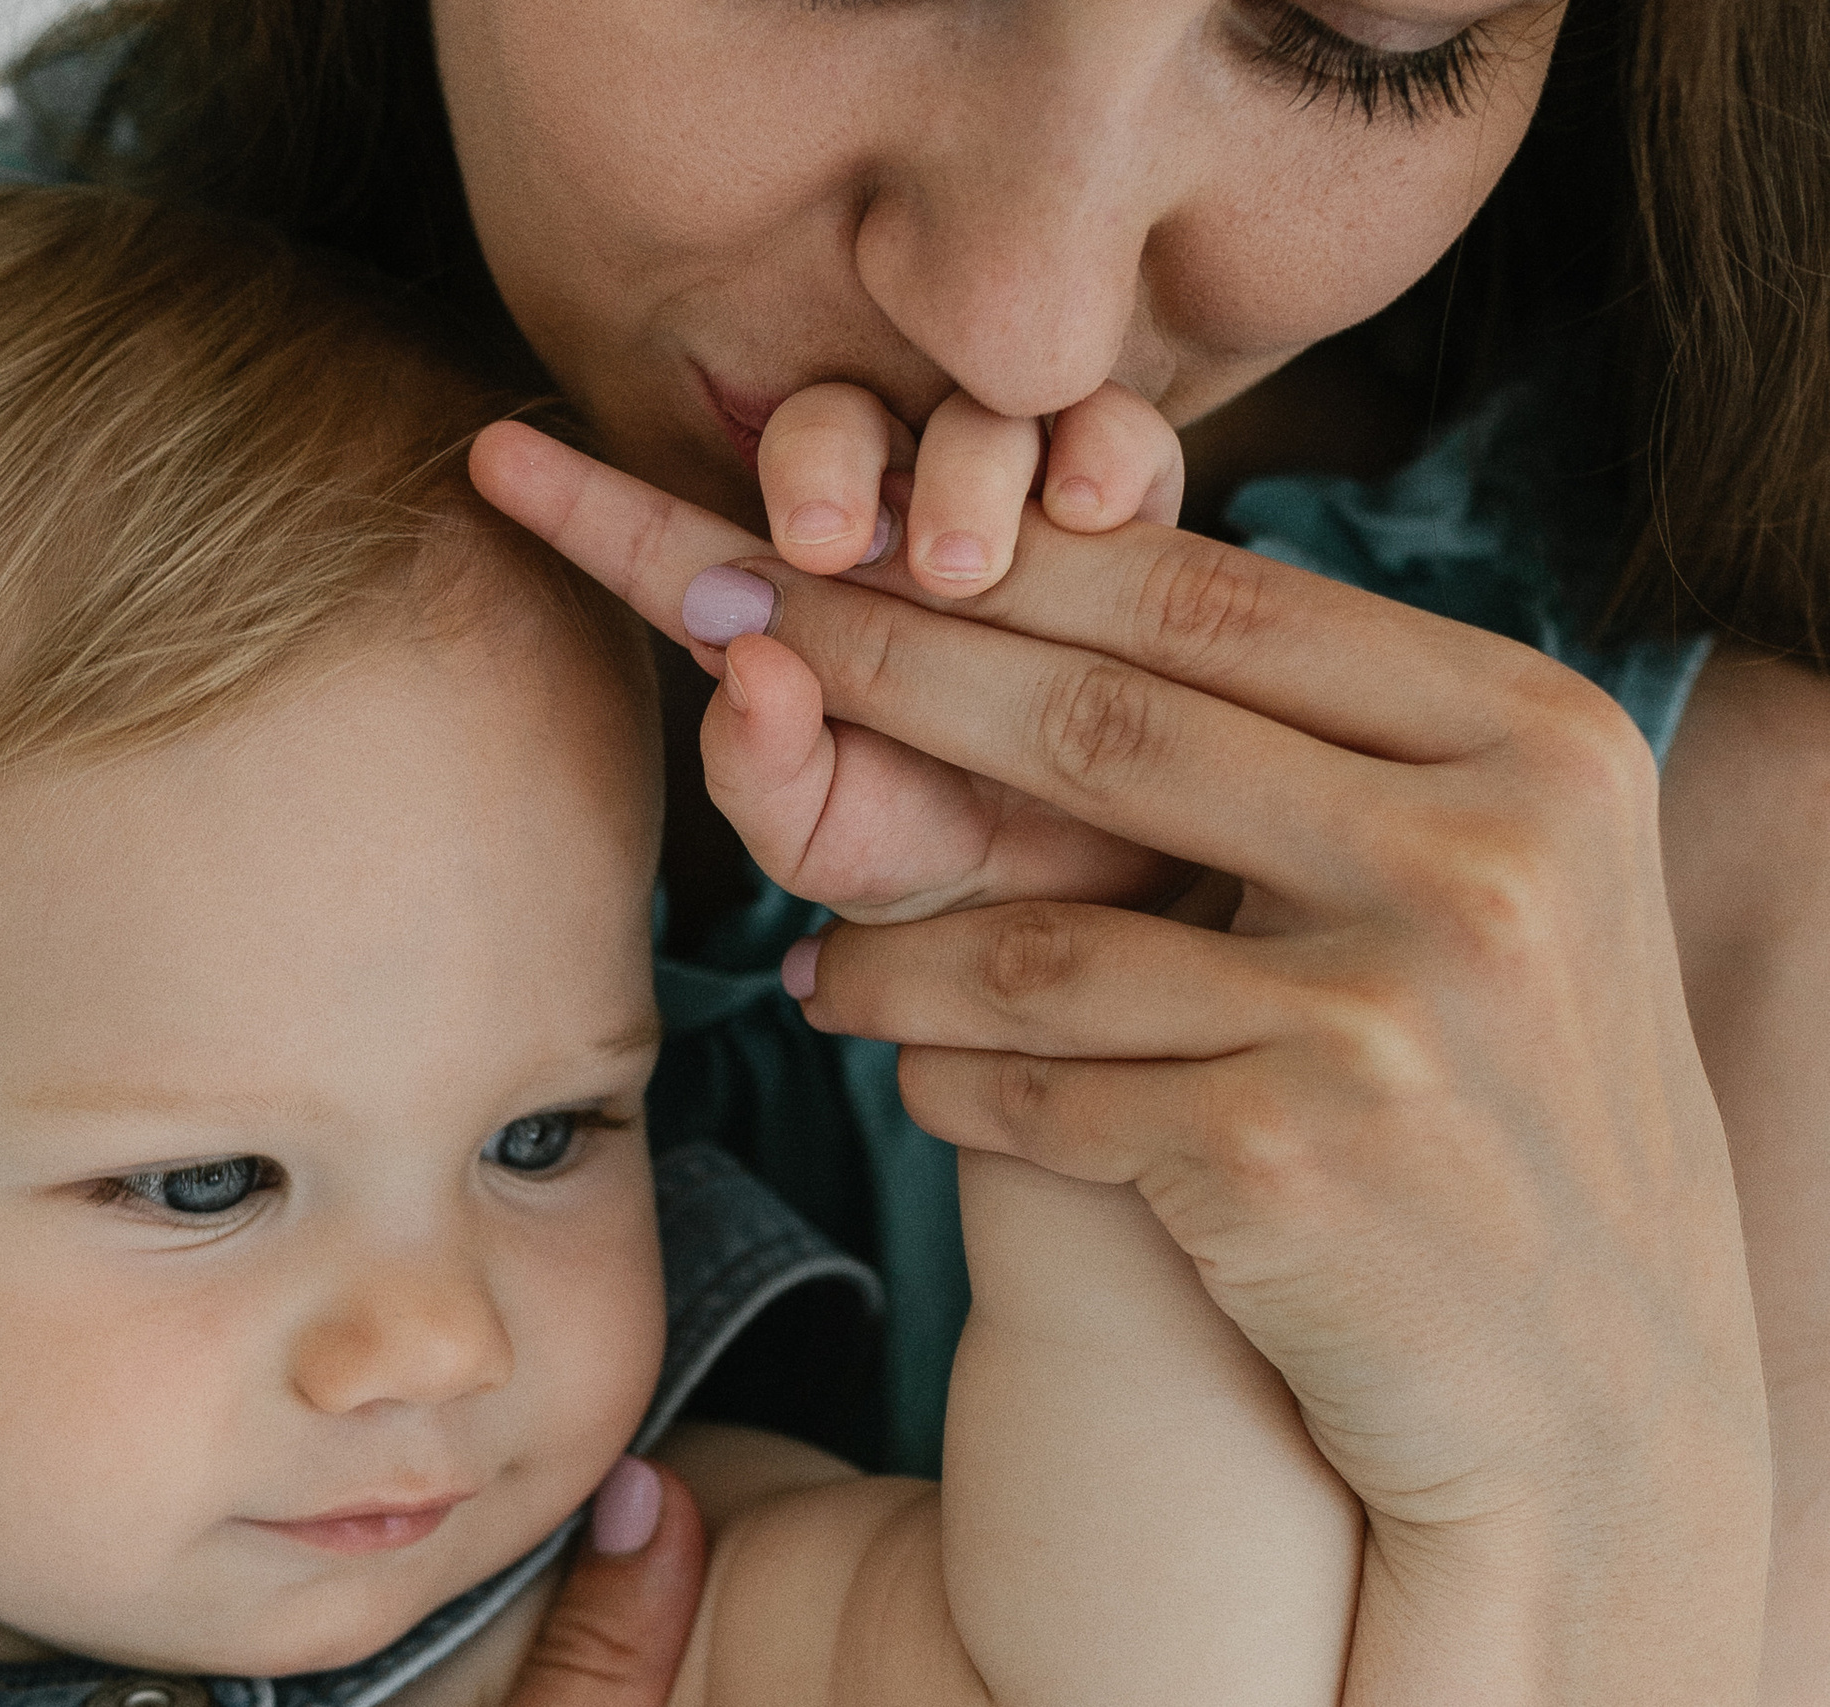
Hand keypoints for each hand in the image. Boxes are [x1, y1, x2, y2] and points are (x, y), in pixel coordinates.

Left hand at [473, 421, 1770, 1700]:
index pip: (1201, 596)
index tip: (813, 527)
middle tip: (708, 629)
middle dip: (870, 669)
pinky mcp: (1291, 1162)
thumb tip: (1049, 581)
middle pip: (1093, 725)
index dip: (985, 553)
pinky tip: (914, 1080)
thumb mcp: (1478, 876)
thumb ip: (1317, 741)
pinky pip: (1039, 1090)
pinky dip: (947, 1078)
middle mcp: (1477, 850)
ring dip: (885, 957)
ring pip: (1034, 941)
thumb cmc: (1499, 1104)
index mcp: (1525, 731)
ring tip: (807, 967)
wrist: (1593, 1398)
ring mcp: (1385, 1011)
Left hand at [476, 422, 1187, 923]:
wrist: (1112, 905)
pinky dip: (1099, 452)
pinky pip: (1112, 437)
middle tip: (828, 545)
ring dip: (963, 465)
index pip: (678, 542)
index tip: (495, 458)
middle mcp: (890, 538)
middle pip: (831, 426)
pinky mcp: (1125, 513)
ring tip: (970, 567)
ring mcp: (1006, 511)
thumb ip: (763, 772)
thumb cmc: (945, 863)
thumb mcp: (836, 844)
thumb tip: (747, 660)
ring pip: (971, 408)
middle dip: (818, 462)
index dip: (588, 502)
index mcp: (793, 615)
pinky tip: (1084, 511)